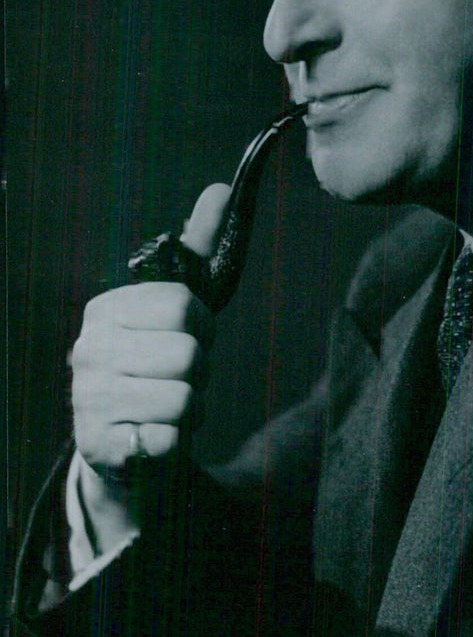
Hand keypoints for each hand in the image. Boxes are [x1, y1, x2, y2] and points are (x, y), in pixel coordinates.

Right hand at [71, 184, 229, 479]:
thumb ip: (198, 247)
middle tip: (177, 378)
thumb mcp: (177, 305)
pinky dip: (176, 442)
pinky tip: (156, 435)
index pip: (185, 307)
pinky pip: (171, 440)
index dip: (204, 327)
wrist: (125, 443)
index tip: (191, 337)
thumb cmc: (158, 364)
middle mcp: (88, 351)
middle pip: (189, 354)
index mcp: (106, 310)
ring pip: (185, 399)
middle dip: (198, 372)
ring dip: (190, 408)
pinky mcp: (101, 448)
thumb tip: (220, 188)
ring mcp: (89, 401)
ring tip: (166, 406)